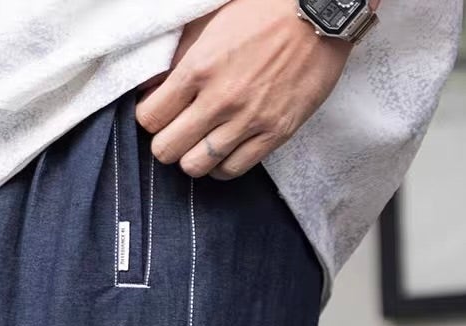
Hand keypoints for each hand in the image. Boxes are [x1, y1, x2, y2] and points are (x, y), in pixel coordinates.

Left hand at [136, 0, 367, 179]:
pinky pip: (233, 169)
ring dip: (192, 157)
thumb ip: (178, 56)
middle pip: (166, 150)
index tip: (157, 114)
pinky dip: (222, 166)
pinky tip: (223, 151)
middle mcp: (220, 99)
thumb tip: (152, 87)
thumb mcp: (209, 23)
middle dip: (165, 143)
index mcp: (198, 68)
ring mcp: (248, 120)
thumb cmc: (262, 12)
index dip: (148, 119)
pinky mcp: (274, 133)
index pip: (149, 118)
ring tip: (200, 143)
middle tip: (176, 132)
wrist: (317, 14)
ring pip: (196, 166)